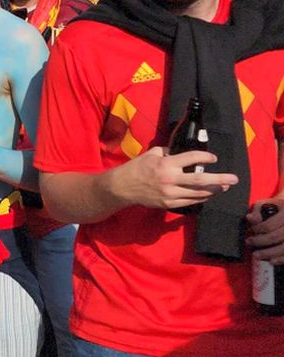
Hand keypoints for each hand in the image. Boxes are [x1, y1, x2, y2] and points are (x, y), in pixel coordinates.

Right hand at [109, 147, 237, 209]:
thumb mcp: (150, 154)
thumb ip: (167, 153)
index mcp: (166, 164)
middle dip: (220, 179)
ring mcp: (170, 193)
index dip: (205, 157)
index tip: (213, 158)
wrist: (122, 187)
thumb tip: (180, 153)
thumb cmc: (136, 168)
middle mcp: (170, 179)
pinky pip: (189, 202)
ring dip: (214, 190)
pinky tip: (208, 195)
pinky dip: (201, 198)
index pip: (192, 158)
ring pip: (198, 193)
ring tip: (224, 187)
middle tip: (234, 179)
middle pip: (201, 180)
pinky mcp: (168, 203)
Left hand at [247, 198, 283, 263]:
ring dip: (269, 253)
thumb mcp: (267, 203)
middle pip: (276, 237)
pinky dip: (281, 259)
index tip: (250, 231)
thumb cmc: (278, 207)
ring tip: (257, 256)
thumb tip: (250, 218)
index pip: (269, 225)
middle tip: (249, 243)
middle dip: (260, 242)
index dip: (257, 230)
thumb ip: (257, 210)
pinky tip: (272, 261)